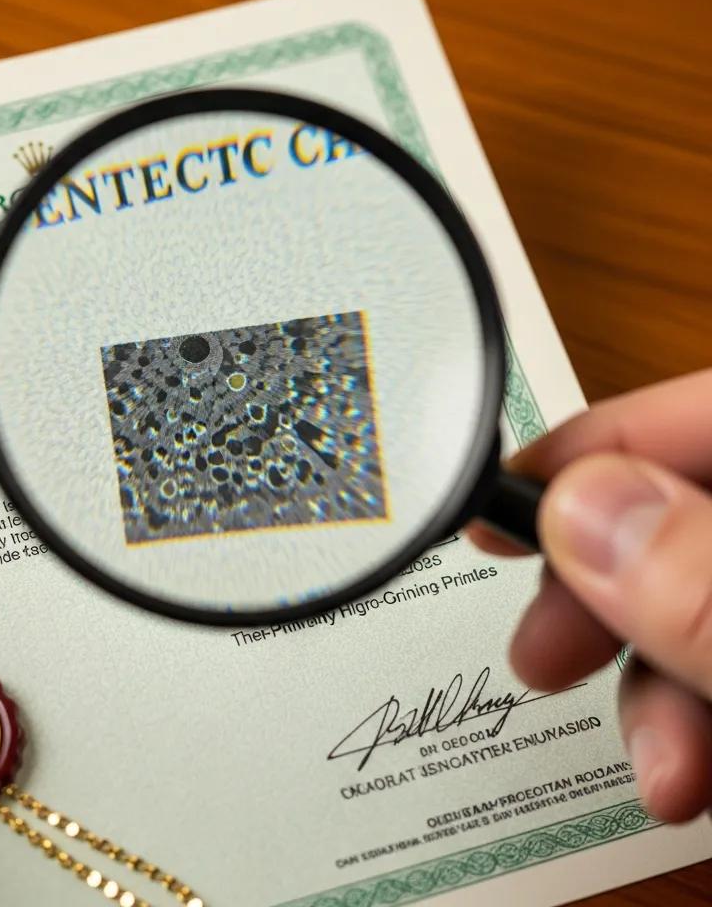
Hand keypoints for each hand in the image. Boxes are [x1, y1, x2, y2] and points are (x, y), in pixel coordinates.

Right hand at [469, 369, 711, 821]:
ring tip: (650, 767)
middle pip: (676, 510)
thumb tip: (580, 512)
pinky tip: (685, 772)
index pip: (687, 411)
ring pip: (695, 597)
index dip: (583, 448)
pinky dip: (692, 710)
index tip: (493, 498)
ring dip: (650, 683)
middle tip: (542, 652)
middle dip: (601, 591)